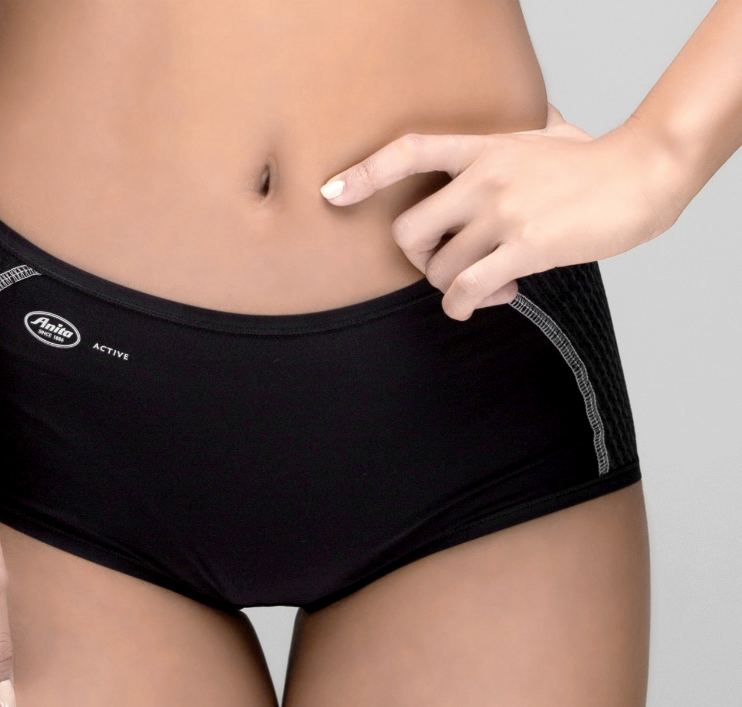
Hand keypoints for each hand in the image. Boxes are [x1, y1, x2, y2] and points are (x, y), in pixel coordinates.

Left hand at [319, 103, 684, 319]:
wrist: (643, 175)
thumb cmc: (595, 160)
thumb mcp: (549, 134)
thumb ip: (520, 135)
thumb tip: (522, 131)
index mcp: (483, 146)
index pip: (409, 151)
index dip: (364, 174)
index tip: (331, 193)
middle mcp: (484, 177)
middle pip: (408, 232)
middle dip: (417, 262)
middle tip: (445, 269)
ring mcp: (502, 211)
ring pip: (440, 269)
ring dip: (455, 289)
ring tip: (488, 286)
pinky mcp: (524, 245)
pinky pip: (469, 290)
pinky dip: (468, 306)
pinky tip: (491, 300)